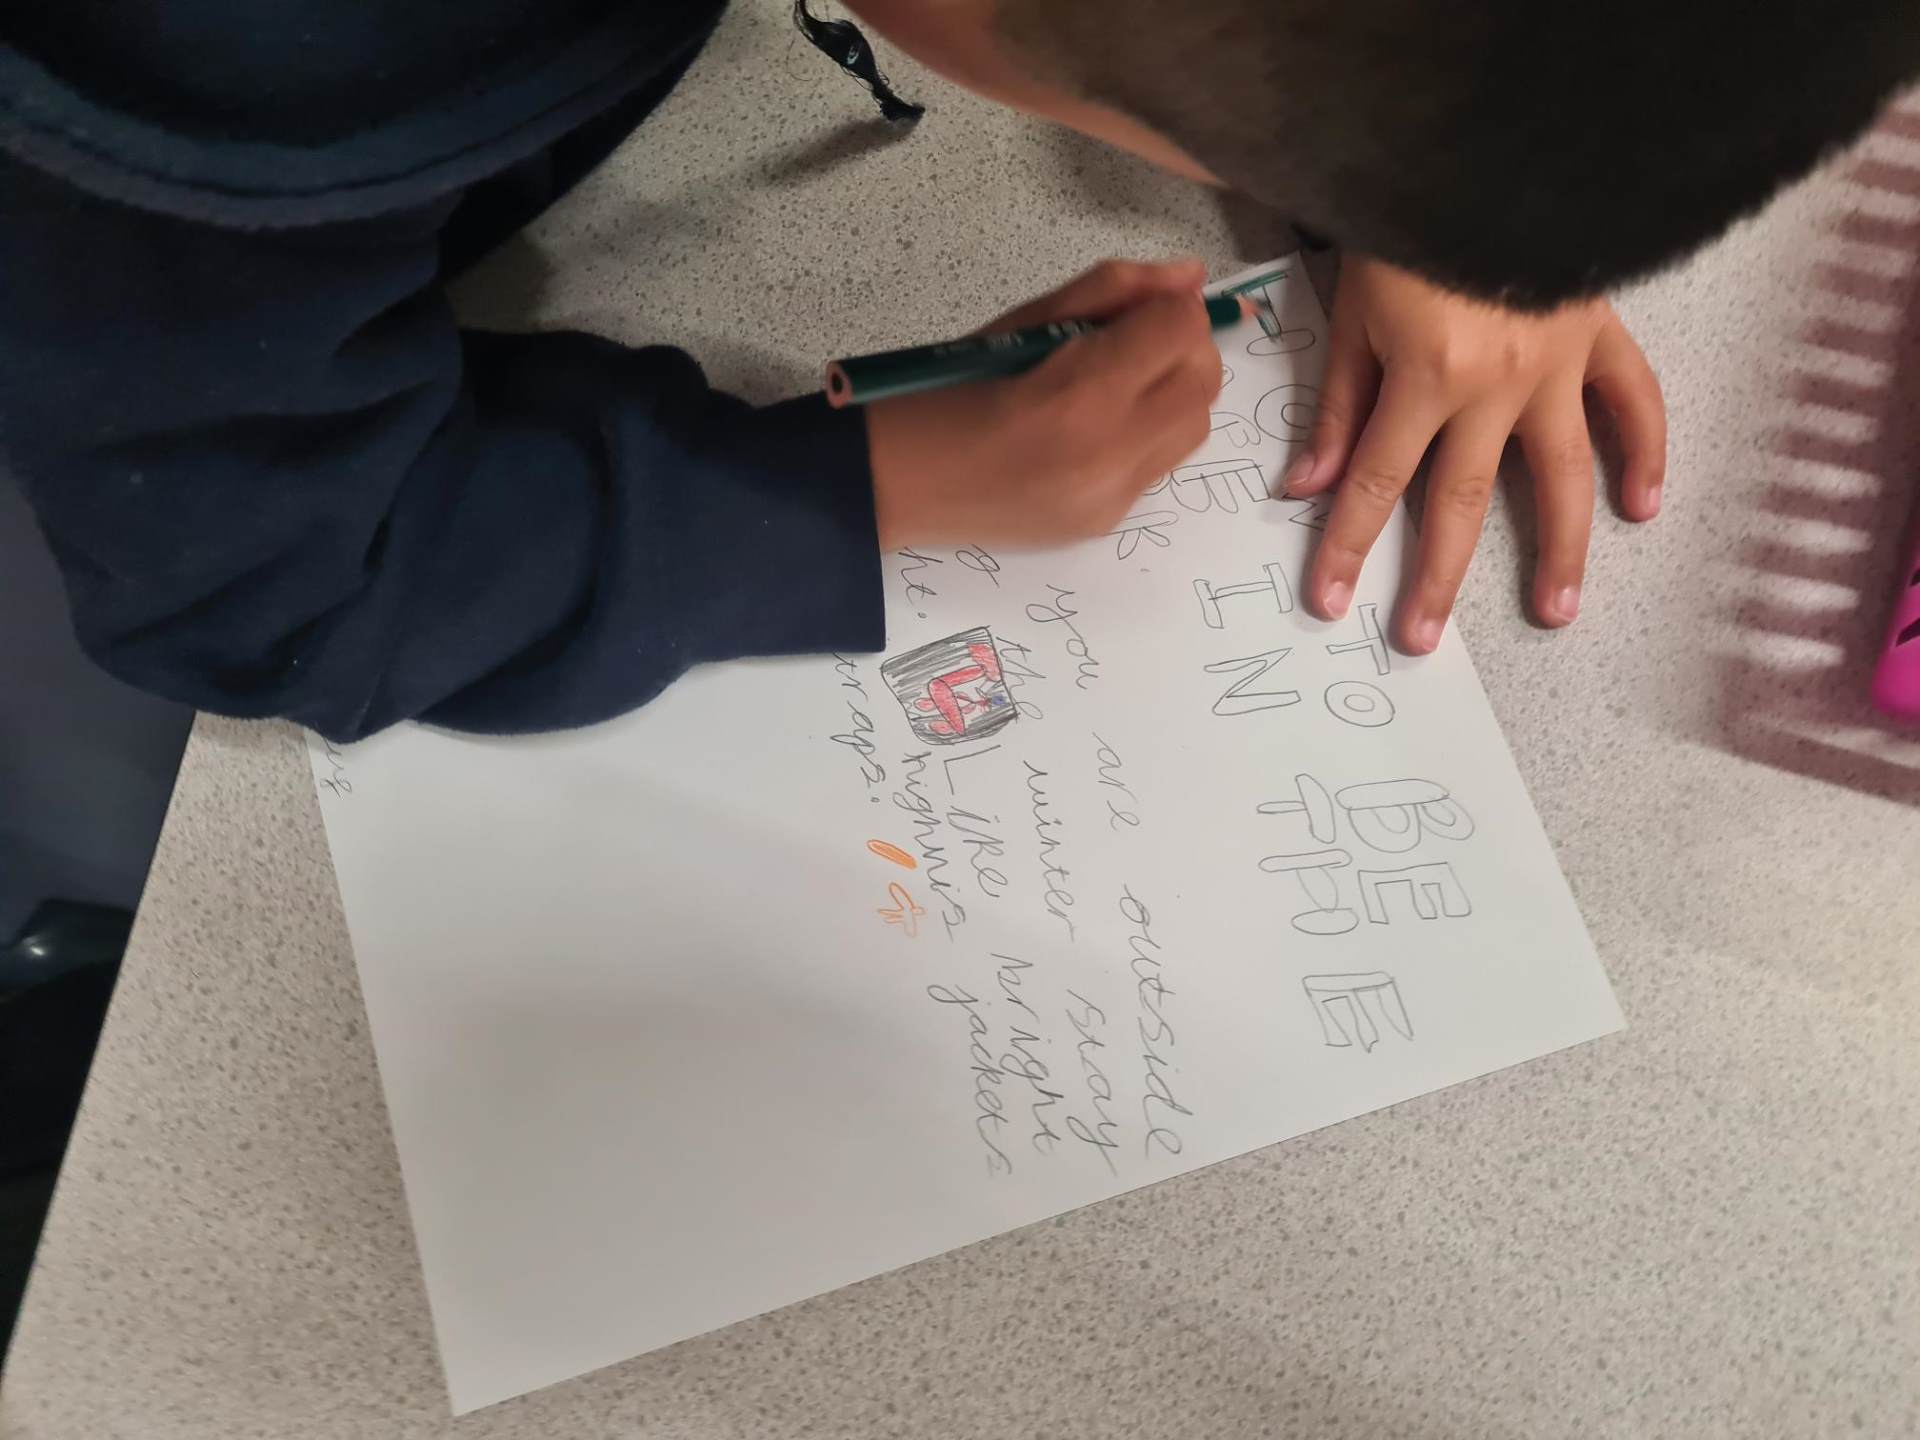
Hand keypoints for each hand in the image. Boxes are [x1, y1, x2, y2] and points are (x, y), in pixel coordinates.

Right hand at [866, 259, 1222, 548]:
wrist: (892, 484)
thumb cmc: (942, 391)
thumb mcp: (1019, 325)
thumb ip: (1109, 293)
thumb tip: (1187, 276)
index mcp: (1080, 394)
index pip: (1180, 329)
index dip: (1169, 305)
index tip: (1137, 306)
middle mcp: (1109, 453)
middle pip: (1204, 382)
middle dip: (1184, 346)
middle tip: (1136, 339)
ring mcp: (1111, 497)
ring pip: (1193, 427)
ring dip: (1175, 392)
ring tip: (1120, 383)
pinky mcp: (1103, 524)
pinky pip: (1158, 465)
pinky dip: (1147, 434)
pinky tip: (1097, 427)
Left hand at [1287, 255, 1665, 651]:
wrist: (1488, 152)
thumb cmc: (1406, 224)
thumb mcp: (1353, 311)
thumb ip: (1337, 404)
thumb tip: (1309, 488)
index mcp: (1425, 375)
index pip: (1374, 483)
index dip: (1348, 548)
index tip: (1329, 603)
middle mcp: (1495, 384)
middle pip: (1459, 502)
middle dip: (1436, 578)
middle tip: (1422, 639)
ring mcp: (1556, 364)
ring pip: (1562, 474)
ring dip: (1560, 549)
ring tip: (1556, 611)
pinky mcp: (1598, 335)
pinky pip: (1633, 401)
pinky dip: (1645, 452)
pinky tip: (1643, 507)